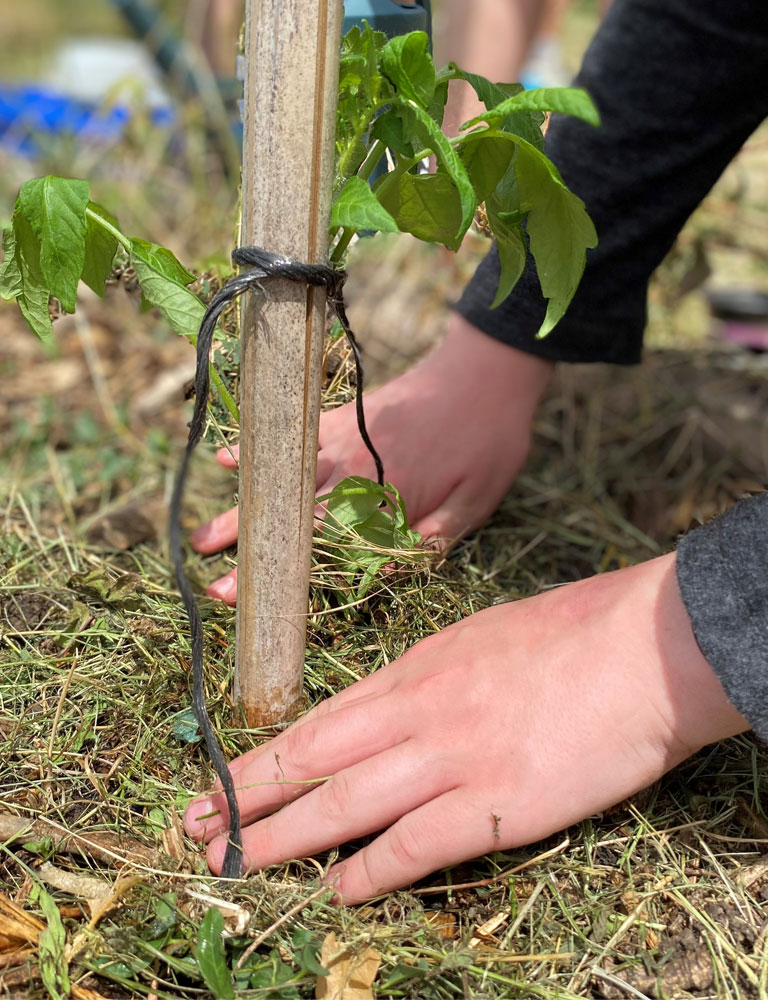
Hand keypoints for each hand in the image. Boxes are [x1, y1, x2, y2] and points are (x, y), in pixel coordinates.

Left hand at [183, 553, 746, 901]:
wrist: (646, 646)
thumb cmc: (573, 632)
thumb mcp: (483, 635)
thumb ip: (433, 673)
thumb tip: (394, 706)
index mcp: (419, 667)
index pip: (323, 717)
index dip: (268, 754)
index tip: (223, 777)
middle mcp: (421, 712)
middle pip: (316, 759)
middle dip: (250, 795)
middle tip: (197, 825)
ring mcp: (455, 758)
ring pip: (347, 803)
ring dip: (285, 837)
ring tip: (235, 862)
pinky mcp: (498, 805)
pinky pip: (418, 845)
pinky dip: (371, 871)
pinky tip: (339, 891)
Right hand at [190, 314, 552, 602]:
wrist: (485, 368)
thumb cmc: (489, 439)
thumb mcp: (479, 500)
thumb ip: (435, 537)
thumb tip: (388, 571)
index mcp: (387, 495)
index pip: (326, 542)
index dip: (286, 572)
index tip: (250, 596)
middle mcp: (354, 468)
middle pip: (294, 516)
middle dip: (253, 552)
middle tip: (218, 582)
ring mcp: (342, 439)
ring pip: (283, 481)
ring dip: (245, 510)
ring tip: (205, 538)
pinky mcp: (340, 417)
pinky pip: (293, 435)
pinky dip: (259, 447)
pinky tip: (228, 458)